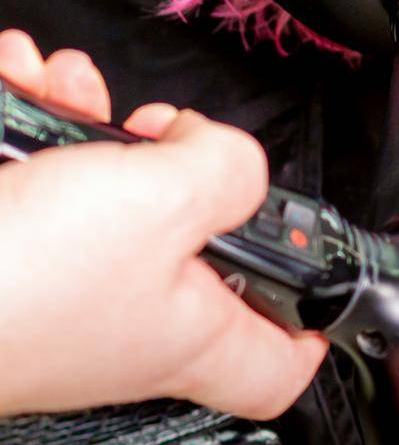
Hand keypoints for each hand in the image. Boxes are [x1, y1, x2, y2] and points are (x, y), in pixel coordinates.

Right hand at [0, 29, 325, 418]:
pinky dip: (31, 118)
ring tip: (70, 84)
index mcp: (187, 331)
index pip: (276, 365)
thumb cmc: (27, 275)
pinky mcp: (6, 254)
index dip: (310, 321)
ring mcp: (61, 286)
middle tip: (155, 131)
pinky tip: (25, 79)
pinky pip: (34, 172)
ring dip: (87, 119)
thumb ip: (229, 169)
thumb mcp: (170, 199)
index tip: (321, 272)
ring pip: (102, 188)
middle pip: (185, 237)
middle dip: (170, 158)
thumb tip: (229, 156)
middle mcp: (125, 317)